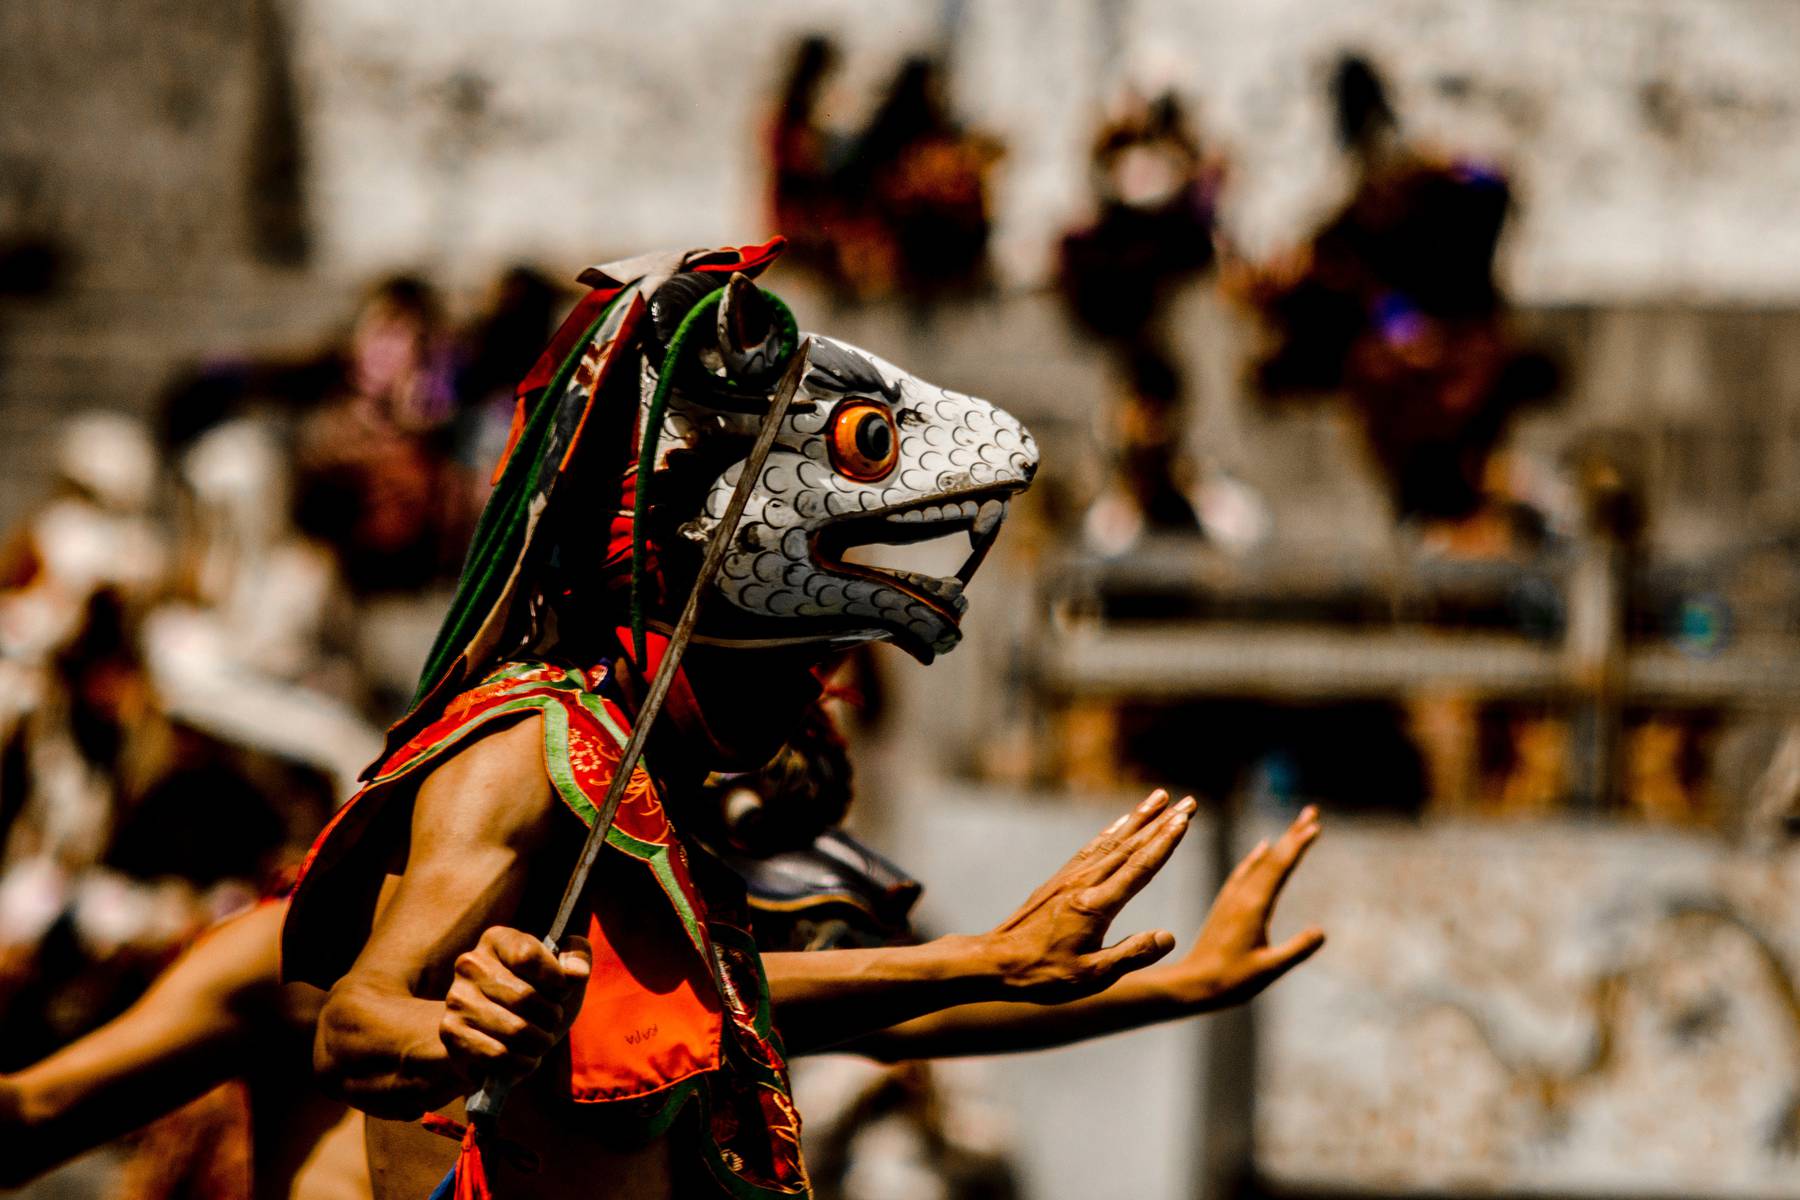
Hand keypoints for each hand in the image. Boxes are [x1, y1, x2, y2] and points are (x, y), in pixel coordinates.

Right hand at [440, 927, 591, 1086]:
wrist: (490, 1032)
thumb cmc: (534, 995)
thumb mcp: (562, 973)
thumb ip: (578, 956)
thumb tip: (576, 973)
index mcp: (496, 939)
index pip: (528, 956)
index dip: (555, 979)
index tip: (560, 991)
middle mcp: (469, 964)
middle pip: (524, 996)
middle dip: (550, 1017)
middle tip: (552, 1022)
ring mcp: (457, 999)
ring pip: (514, 1030)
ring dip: (539, 1043)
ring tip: (540, 1042)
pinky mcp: (451, 1034)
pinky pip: (498, 1055)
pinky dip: (521, 1062)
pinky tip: (524, 1058)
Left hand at [982, 789, 1194, 1003]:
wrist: (994, 962)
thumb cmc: (1043, 975)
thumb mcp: (1092, 976)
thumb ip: (1131, 955)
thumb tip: (1168, 937)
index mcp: (1096, 906)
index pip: (1140, 868)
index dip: (1165, 842)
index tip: (1184, 818)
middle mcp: (1084, 884)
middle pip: (1130, 846)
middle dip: (1161, 822)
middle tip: (1188, 801)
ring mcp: (1069, 879)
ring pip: (1111, 841)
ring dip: (1137, 818)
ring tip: (1157, 797)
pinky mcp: (1058, 881)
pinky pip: (1090, 848)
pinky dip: (1109, 832)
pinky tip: (1119, 824)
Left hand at [1175, 806, 1324, 1009]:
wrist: (1191, 983)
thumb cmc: (1231, 981)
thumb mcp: (1270, 969)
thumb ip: (1296, 950)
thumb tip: (1321, 931)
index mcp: (1253, 906)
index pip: (1279, 867)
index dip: (1297, 845)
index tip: (1314, 825)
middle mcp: (1241, 895)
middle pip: (1272, 858)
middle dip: (1293, 834)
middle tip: (1312, 811)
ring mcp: (1232, 898)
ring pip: (1259, 862)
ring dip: (1279, 844)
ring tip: (1296, 828)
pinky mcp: (1226, 904)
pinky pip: (1244, 872)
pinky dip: (1257, 857)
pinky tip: (1262, 849)